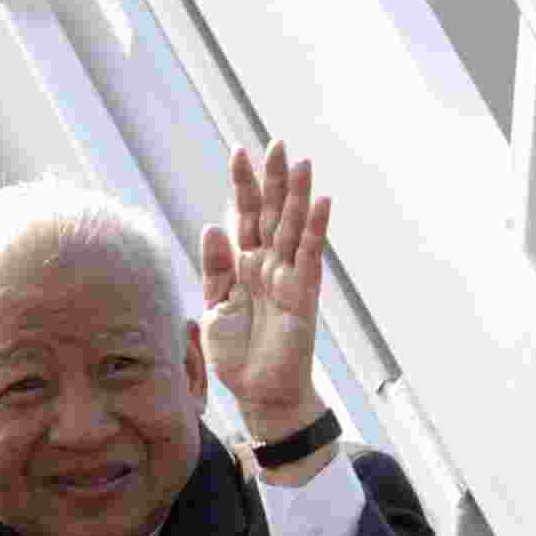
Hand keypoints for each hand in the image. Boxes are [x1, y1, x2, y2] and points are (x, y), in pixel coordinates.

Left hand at [199, 141, 329, 440]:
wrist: (258, 392)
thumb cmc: (236, 352)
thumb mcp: (214, 307)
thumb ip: (215, 268)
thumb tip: (212, 226)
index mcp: (243, 264)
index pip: (244, 216)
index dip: (242, 185)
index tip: (237, 151)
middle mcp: (267, 264)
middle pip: (272, 213)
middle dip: (272, 179)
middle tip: (274, 143)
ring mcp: (287, 276)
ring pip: (293, 227)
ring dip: (297, 195)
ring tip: (299, 161)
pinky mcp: (303, 294)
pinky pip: (310, 256)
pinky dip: (316, 229)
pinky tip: (323, 201)